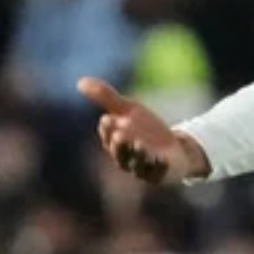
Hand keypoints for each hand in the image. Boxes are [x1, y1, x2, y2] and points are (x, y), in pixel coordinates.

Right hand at [77, 77, 209, 185]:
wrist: (173, 147)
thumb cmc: (144, 128)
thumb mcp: (129, 109)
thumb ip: (106, 97)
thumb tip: (80, 81)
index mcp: (115, 143)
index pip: (108, 136)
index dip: (107, 129)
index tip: (108, 118)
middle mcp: (126, 157)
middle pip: (120, 152)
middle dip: (118, 143)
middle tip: (119, 132)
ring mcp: (144, 166)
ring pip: (137, 163)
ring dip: (137, 154)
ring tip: (138, 143)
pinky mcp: (162, 172)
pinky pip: (159, 172)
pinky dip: (159, 165)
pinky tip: (161, 158)